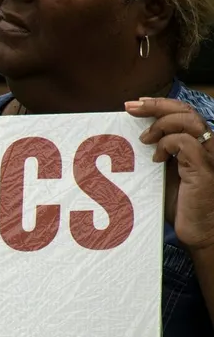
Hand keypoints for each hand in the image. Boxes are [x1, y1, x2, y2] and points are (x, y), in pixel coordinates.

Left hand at [128, 97, 213, 251]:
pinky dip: (167, 144)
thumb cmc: (182, 207)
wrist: (201, 231)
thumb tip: (133, 141)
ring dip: (161, 125)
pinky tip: (157, 159)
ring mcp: (208, 156)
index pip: (182, 113)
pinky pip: (186, 143)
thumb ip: (157, 156)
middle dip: (155, 105)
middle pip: (185, 111)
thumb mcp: (164, 175)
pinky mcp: (204, 169)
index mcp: (197, 144)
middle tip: (130, 108)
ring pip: (189, 121)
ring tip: (144, 140)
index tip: (132, 105)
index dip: (158, 105)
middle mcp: (207, 145)